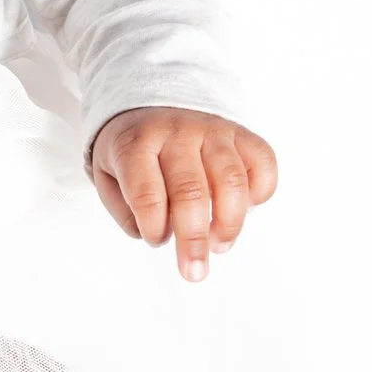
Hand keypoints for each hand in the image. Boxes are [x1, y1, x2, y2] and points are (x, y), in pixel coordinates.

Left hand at [89, 107, 277, 283]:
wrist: (150, 99)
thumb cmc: (131, 149)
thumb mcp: (108, 173)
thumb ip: (124, 208)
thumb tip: (161, 235)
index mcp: (136, 143)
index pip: (146, 192)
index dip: (153, 227)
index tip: (155, 239)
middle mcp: (177, 133)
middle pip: (190, 192)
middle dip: (193, 240)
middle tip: (194, 272)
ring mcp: (213, 130)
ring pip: (231, 180)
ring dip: (229, 223)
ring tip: (219, 246)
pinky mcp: (241, 133)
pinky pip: (263, 163)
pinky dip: (260, 194)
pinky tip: (241, 209)